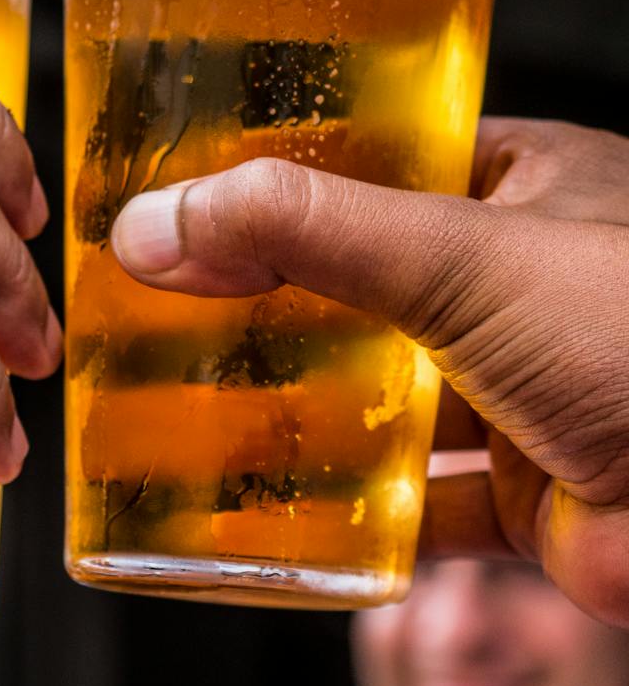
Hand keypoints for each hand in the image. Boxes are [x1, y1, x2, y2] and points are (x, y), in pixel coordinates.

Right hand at [111, 118, 628, 621]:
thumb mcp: (462, 256)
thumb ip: (306, 233)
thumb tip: (160, 226)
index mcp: (523, 191)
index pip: (376, 169)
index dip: (282, 186)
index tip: (189, 204)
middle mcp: (520, 289)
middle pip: (364, 293)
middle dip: (275, 312)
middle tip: (171, 315)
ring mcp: (522, 394)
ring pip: (384, 403)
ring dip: (303, 417)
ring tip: (195, 414)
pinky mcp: (526, 496)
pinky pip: (415, 505)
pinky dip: (352, 516)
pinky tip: (281, 516)